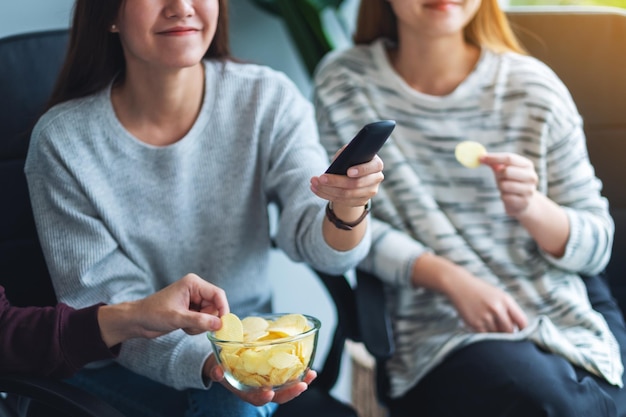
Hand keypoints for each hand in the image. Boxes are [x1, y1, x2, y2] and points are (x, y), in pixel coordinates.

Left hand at [98, 273, 228, 346]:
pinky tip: (182, 327)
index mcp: (193, 284)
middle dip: (207, 320)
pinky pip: (203, 320)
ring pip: (210, 316)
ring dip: (200, 325)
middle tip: (193, 326)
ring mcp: (194, 301)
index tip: (223, 324)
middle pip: (215, 306)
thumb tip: (220, 324)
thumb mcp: (177, 318)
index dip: (223, 309)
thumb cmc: (153, 314)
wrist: (137, 321)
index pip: (218, 294)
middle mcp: (196, 290)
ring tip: (184, 326)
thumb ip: (200, 321)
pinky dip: (196, 327)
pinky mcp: (191, 310)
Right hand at [204, 354, 316, 405]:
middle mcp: (260, 389)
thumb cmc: (222, 365)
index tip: (268, 393)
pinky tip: (310, 369)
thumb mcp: (216, 367)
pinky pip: (290, 377)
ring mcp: (269, 382)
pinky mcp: (276, 374)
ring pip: (287, 388)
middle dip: (290, 392)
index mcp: (246, 391)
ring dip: (300, 382)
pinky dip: (301, 374)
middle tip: (302, 385)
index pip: (256, 399)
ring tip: (311, 374)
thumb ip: (216, 371)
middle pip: (277, 396)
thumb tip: (217, 372)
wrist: (225, 362)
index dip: (262, 397)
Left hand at [310, 151, 383, 209]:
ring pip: (346, 195)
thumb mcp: (350, 153)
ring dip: (327, 190)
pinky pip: (342, 201)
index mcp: (376, 165)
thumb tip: (342, 156)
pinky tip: (316, 189)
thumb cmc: (352, 159)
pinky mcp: (360, 201)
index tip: (348, 171)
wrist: (354, 174)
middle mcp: (376, 179)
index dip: (360, 170)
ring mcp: (369, 192)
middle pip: (355, 184)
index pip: (371, 168)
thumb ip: (347, 152)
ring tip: (314, 183)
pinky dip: (327, 195)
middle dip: (335, 181)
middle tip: (320, 178)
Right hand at [446, 271, 527, 332]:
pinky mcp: (475, 323)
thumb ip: (509, 310)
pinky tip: (482, 327)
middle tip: (504, 334)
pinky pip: (485, 336)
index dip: (524, 331)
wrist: (459, 285)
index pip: (522, 322)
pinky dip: (485, 335)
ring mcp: (485, 316)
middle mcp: (497, 308)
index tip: (522, 335)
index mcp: (506, 300)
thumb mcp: (498, 295)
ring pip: (497, 335)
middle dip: (508, 334)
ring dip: (495, 335)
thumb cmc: (481, 291)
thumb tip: (517, 329)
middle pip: (509, 331)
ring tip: (489, 327)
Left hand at [481, 152, 537, 216]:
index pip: (509, 158)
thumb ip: (494, 163)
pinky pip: (505, 197)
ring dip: (500, 186)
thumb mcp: (504, 170)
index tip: (481, 157)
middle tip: (499, 177)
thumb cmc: (511, 182)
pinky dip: (503, 196)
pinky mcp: (524, 202)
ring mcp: (529, 190)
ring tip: (506, 188)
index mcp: (527, 165)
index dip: (494, 157)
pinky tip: (509, 196)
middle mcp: (531, 176)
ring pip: (504, 185)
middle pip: (507, 171)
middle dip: (498, 175)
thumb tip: (482, 157)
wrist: (522, 202)